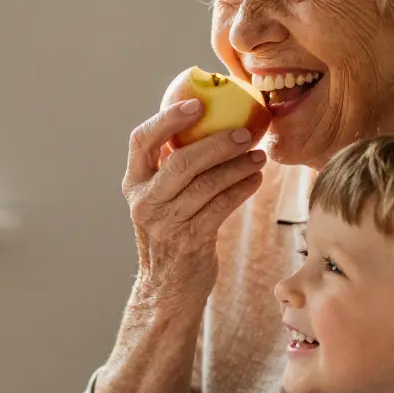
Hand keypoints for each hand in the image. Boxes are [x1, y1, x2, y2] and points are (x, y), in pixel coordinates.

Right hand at [123, 100, 265, 303]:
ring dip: (237, 167)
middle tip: (245, 133)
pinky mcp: (190, 241)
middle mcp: (145, 202)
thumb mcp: (160, 198)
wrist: (167, 288)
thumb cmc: (170, 232)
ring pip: (206, 185)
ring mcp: (165, 223)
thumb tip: (208, 121)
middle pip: (180, 162)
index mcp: (134, 183)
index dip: (168, 119)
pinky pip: (221, 207)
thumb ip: (172, 167)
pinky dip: (241, 189)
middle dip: (216, 143)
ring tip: (259, 156)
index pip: (142, 141)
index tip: (197, 104)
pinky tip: (255, 180)